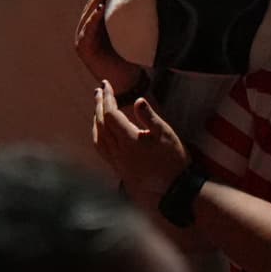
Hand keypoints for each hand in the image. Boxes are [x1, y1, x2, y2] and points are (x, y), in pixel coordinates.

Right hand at [76, 0, 145, 95]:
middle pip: (92, 4)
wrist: (125, 82)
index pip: (98, 0)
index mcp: (94, 25)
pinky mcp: (84, 50)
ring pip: (88, 14)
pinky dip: (92, 20)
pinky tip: (99, 10)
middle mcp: (85, 30)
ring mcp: (82, 40)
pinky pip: (88, 31)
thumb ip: (124, 17)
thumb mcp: (126, 32)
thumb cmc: (129, 58)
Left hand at [92, 83, 187, 204]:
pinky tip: (101, 129)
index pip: (111, 115)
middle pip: (101, 124)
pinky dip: (97, 134)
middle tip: (100, 89)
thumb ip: (150, 117)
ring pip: (98, 137)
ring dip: (95, 119)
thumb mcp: (166, 134)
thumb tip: (138, 99)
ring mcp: (117, 162)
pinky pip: (101, 149)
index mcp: (130, 141)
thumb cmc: (173, 158)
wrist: (175, 188)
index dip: (108, 97)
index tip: (106, 83)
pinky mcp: (118, 169)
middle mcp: (119, 153)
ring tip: (98, 105)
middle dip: (99, 105)